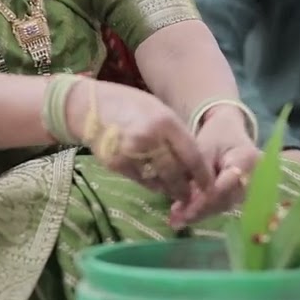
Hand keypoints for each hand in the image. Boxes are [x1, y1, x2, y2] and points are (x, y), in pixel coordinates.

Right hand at [65, 79, 213, 202]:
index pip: (192, 155)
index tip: (210, 185)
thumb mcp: (159, 110)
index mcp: (165, 122)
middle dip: (187, 188)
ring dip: (171, 189)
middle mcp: (150, 139)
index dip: (203, 174)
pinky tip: (158, 184)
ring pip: (160, 181)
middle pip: (177, 173)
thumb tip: (193, 161)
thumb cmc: (129, 104)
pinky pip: (142, 181)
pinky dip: (153, 185)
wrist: (88, 107)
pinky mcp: (118, 165)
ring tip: (177, 191)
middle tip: (194, 195)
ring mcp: (132, 154)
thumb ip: (176, 134)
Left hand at [169, 105, 259, 227]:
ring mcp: (250, 188)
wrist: (230, 131)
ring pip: (223, 206)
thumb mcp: (203, 147)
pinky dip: (204, 209)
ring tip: (175, 217)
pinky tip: (185, 213)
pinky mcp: (241, 195)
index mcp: (246, 160)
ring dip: (200, 213)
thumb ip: (198, 171)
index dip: (205, 200)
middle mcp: (254, 178)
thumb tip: (187, 199)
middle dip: (199, 210)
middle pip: (225, 199)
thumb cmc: (216, 136)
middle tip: (175, 219)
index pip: (225, 186)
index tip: (185, 210)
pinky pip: (222, 204)